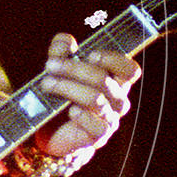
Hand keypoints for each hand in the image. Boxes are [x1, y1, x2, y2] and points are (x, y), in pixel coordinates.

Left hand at [37, 32, 139, 159]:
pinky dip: (81, 115)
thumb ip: (61, 52)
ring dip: (68, 88)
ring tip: (46, 83)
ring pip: (96, 100)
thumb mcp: (58, 69)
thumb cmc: (60, 95)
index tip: (89, 54)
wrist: (51, 130)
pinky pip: (97, 125)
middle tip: (49, 65)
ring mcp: (110, 119)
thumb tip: (65, 40)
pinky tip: (69, 111)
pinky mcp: (99, 136)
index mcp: (114, 81)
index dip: (113, 60)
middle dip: (74, 69)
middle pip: (105, 80)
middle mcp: (117, 100)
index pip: (129, 69)